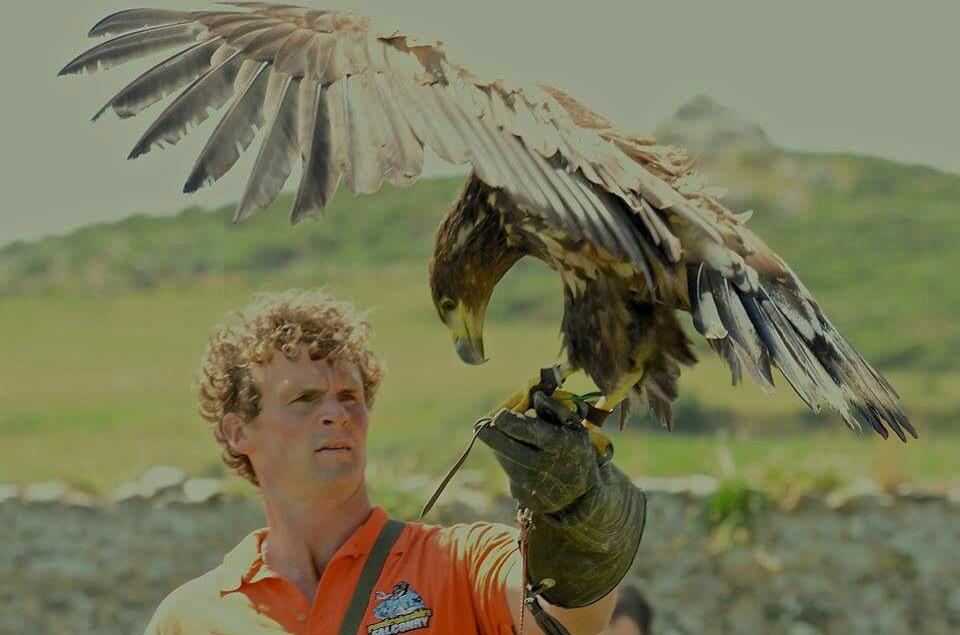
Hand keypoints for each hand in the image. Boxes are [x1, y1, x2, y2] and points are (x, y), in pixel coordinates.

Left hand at [477, 392, 600, 513]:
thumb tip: (536, 397)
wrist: (581, 496)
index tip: (499, 414)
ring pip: (505, 460)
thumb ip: (556, 410)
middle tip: (479, 423)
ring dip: (500, 446)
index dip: (510, 421)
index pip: (530, 432)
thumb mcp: (574, 428)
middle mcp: (545, 468)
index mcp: (560, 445)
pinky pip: (509, 474)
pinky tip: (521, 460)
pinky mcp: (522, 498)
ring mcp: (533, 486)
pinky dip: (509, 463)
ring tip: (509, 438)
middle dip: (490, 434)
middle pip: (508, 449)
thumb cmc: (575, 451)